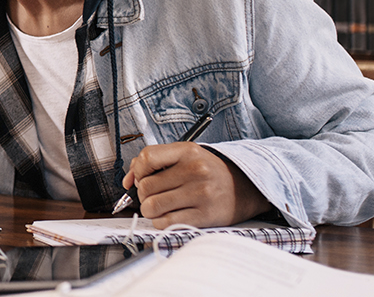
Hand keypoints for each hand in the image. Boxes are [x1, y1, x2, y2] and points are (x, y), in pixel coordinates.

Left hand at [122, 142, 270, 227]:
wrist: (245, 188)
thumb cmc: (209, 173)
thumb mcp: (186, 156)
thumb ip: (154, 162)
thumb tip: (127, 180)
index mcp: (188, 151)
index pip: (147, 158)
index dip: (138, 171)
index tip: (142, 177)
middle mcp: (195, 170)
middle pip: (146, 186)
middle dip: (144, 194)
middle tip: (155, 194)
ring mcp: (200, 193)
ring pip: (151, 206)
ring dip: (150, 210)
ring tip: (160, 206)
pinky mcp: (203, 215)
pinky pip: (165, 222)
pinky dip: (160, 222)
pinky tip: (169, 215)